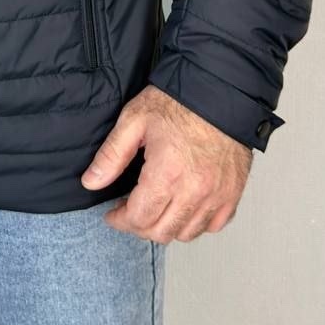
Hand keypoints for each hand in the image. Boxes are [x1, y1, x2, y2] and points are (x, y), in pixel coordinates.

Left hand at [80, 84, 252, 242]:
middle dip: (139, 226)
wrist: (219, 90)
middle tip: (130, 211)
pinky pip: (214, 225)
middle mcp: (194, 190)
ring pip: (187, 234)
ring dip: (167, 227)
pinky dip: (196, 223)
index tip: (113, 214)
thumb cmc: (179, 102)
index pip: (139, 219)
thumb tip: (91, 182)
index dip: (120, 221)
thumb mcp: (134, 120)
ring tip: (156, 208)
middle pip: (161, 233)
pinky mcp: (233, 193)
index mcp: (167, 173)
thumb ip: (111, 155)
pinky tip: (184, 207)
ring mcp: (217, 195)